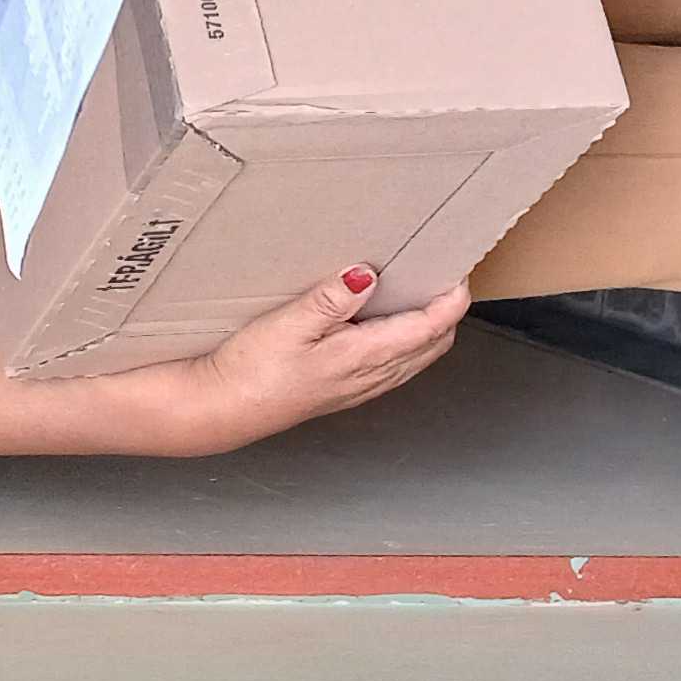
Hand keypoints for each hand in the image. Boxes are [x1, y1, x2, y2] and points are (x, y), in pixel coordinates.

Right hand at [181, 266, 469, 447]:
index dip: (451, 299)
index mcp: (364, 357)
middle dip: (446, 311)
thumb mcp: (287, 324)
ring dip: (428, 328)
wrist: (222, 410)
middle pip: (433, 345)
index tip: (458, 270)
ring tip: (418, 293)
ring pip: (416, 358)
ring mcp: (360, 388)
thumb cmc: (250, 371)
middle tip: (441, 275)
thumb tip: (367, 274)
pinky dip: (406, 342)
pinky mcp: (345, 391)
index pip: (429, 327)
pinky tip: (385, 324)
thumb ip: (331, 299)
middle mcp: (371, 377)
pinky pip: (395, 367)